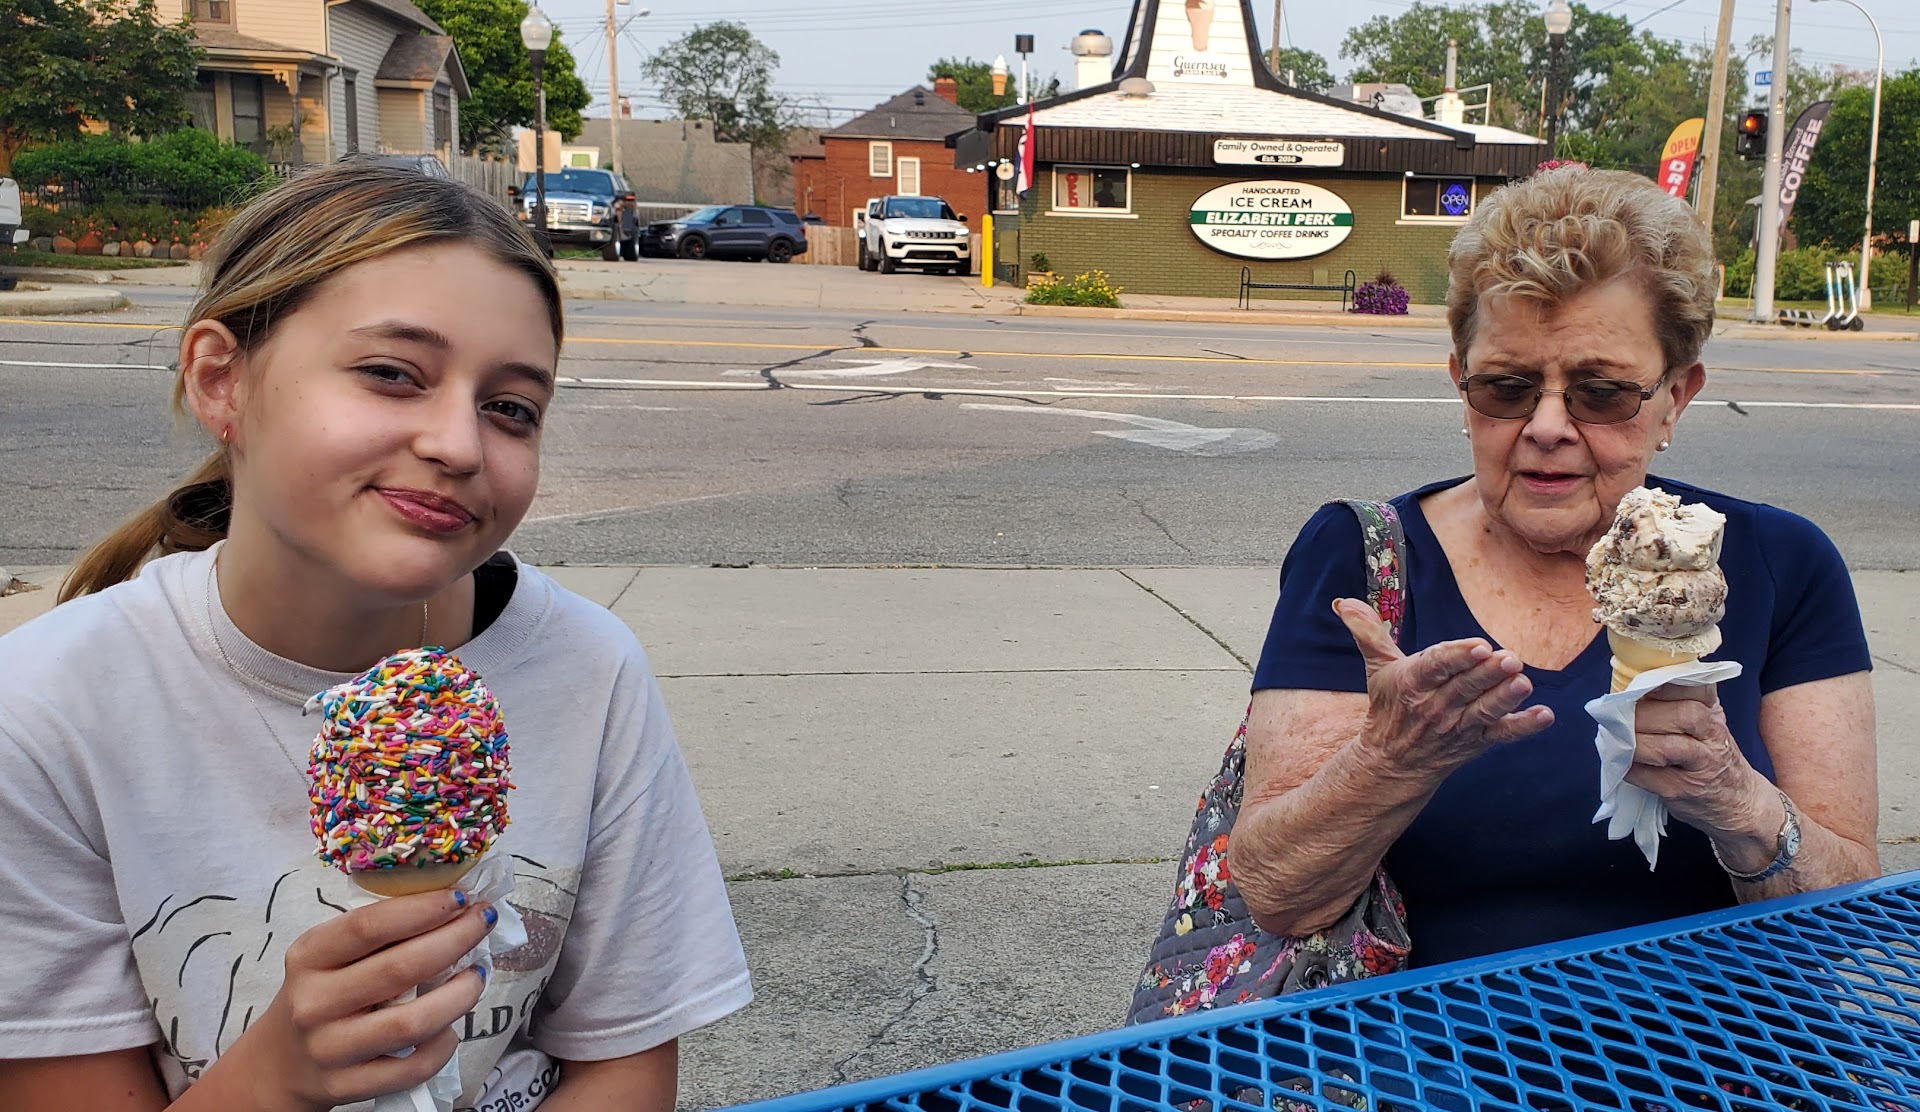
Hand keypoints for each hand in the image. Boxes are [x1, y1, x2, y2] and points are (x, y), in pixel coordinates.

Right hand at [210, 890, 493, 1111]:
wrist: (279, 1063)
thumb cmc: (321, 994)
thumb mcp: (329, 956)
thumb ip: (378, 935)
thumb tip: (452, 907)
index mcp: (309, 957)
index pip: (370, 926)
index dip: (423, 909)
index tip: (463, 898)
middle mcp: (314, 1002)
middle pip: (399, 969)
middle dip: (455, 940)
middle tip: (484, 924)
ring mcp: (330, 1049)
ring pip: (410, 1024)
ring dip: (459, 996)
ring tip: (477, 976)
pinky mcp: (347, 1087)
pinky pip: (411, 1068)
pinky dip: (443, 1046)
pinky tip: (451, 1028)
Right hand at [1333, 598, 1553, 774]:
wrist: (1391, 762)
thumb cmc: (1388, 707)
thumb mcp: (1377, 668)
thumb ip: (1367, 632)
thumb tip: (1344, 602)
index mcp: (1412, 683)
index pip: (1436, 667)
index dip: (1457, 656)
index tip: (1478, 646)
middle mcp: (1436, 706)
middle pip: (1465, 688)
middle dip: (1488, 674)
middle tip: (1511, 660)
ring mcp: (1459, 726)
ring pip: (1484, 711)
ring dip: (1505, 697)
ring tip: (1524, 682)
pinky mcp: (1477, 741)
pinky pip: (1502, 735)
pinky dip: (1524, 727)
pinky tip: (1545, 716)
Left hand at [1626, 683, 1774, 845]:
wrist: (1738, 801)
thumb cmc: (1709, 754)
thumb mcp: (1704, 722)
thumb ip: (1676, 701)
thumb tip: (1626, 686)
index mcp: (1712, 710)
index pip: (1697, 685)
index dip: (1665, 681)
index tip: (1638, 682)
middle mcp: (1713, 734)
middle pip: (1682, 715)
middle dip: (1643, 714)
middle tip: (1619, 717)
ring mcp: (1702, 765)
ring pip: (1667, 747)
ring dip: (1635, 742)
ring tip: (1618, 740)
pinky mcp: (1682, 790)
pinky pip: (1648, 776)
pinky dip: (1628, 767)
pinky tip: (1621, 762)